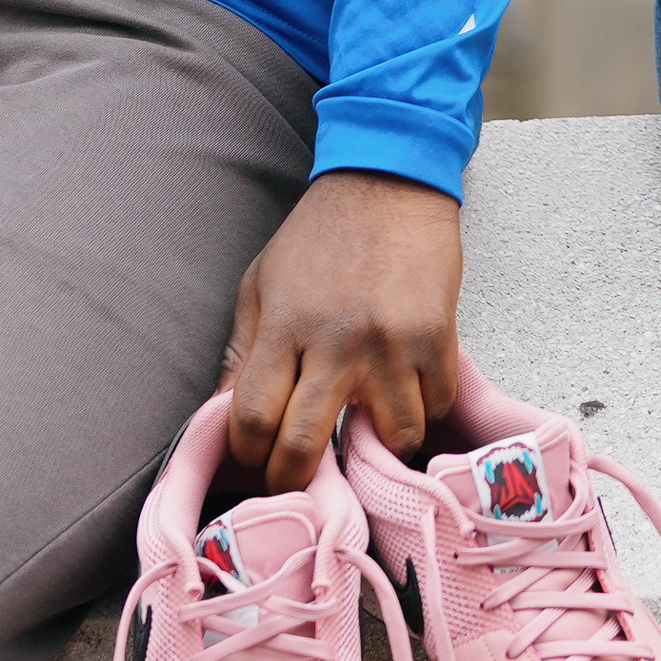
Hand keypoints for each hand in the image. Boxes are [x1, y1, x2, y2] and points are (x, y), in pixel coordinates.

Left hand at [225, 170, 463, 489]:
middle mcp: (336, 340)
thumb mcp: (262, 283)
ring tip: (367, 432)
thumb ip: (242, 352)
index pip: (251, 419)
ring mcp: (392, 342)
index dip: (248, 455)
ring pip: (388, 438)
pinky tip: (406, 395)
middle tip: (303, 479)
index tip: (256, 458)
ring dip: (376, 445)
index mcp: (284, 326)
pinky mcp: (438, 336)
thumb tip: (222, 417)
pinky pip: (435, 405)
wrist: (390, 182)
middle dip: (296, 478)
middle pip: (306, 444)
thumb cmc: (319, 235)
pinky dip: (422, 411)